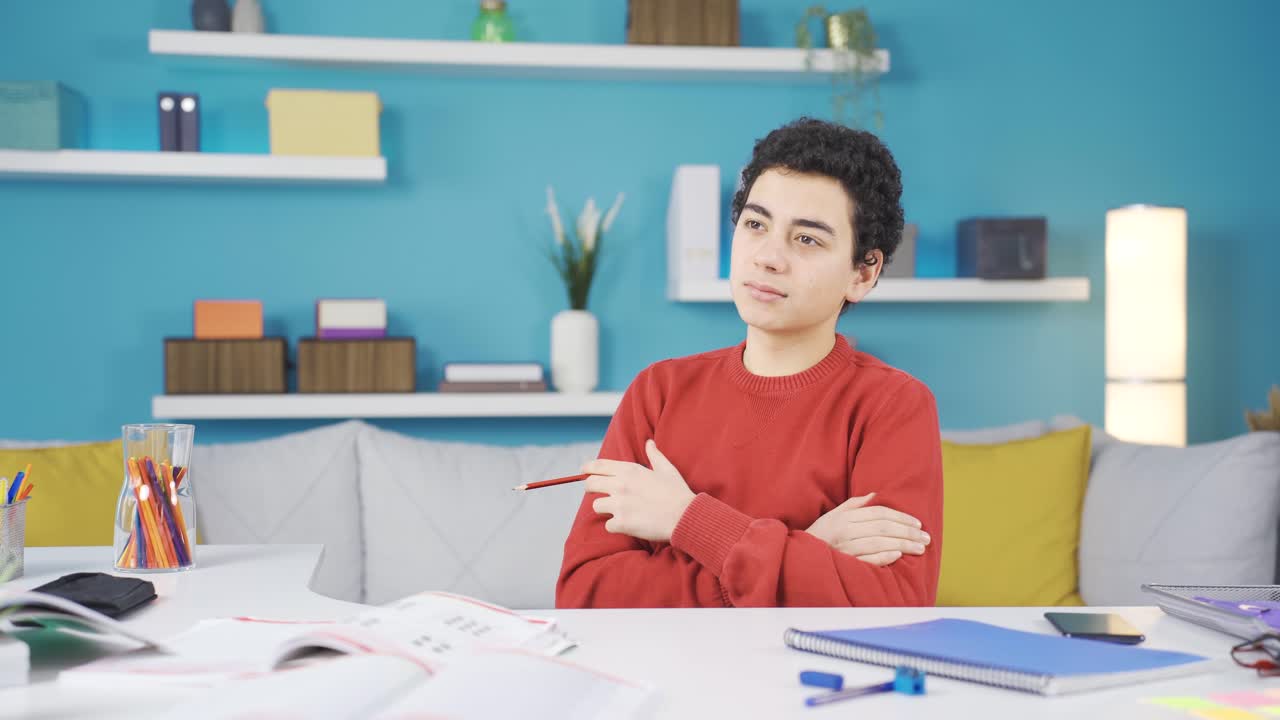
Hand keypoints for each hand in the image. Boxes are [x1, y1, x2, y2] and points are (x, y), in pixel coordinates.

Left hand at [583, 440, 695, 542]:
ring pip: (597, 506)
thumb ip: (654, 455)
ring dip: (606, 509)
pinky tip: (628, 524)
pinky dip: (616, 526)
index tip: (583, 471)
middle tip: (601, 494)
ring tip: (620, 511)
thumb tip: (650, 443)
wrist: (684, 516)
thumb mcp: (667, 469)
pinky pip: (608, 525)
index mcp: (630, 470)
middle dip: (592, 488)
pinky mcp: (621, 523)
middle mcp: (621, 485)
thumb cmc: (677, 493)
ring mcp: (619, 504)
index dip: (588, 468)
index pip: (598, 465)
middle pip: (590, 484)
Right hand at [806, 493, 930, 566]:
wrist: (799, 558)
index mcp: (845, 517)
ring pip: (879, 543)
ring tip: (920, 548)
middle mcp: (845, 531)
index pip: (879, 513)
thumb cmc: (820, 535)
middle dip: (907, 532)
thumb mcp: (834, 515)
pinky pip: (868, 560)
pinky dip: (884, 557)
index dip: (901, 517)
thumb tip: (876, 495)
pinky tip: (899, 556)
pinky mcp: (845, 564)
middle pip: (883, 527)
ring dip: (903, 545)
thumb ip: (855, 504)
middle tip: (926, 538)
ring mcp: (844, 548)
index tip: (918, 523)